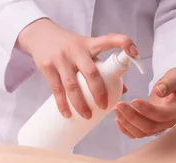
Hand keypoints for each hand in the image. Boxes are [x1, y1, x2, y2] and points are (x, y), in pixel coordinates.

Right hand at [17, 18, 138, 118]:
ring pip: (72, 86)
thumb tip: (123, 90)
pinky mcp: (47, 67)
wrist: (39, 34)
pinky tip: (67, 114)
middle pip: (91, 73)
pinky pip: (56, 90)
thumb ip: (102, 66)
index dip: (124, 44)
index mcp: (90, 44)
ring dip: (80, 104)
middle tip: (104, 107)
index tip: (135, 54)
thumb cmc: (68, 45)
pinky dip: (62, 104)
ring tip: (87, 115)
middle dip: (99, 92)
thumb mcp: (85, 48)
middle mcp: (76, 50)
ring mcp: (61, 59)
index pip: (110, 39)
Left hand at [113, 68, 175, 137]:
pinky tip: (118, 118)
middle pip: (148, 126)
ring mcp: (159, 126)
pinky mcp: (150, 127)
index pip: (161, 115)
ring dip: (126, 123)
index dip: (146, 110)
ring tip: (117, 109)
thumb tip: (159, 92)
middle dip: (131, 117)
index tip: (133, 100)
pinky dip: (126, 129)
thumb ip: (170, 83)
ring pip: (141, 132)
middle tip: (119, 104)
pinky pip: (137, 133)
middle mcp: (169, 121)